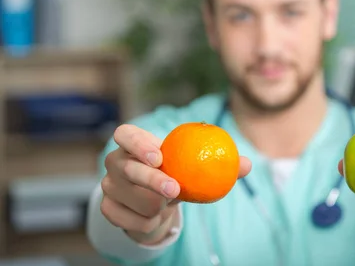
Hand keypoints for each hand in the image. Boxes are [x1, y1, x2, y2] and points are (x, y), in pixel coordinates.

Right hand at [100, 124, 251, 244]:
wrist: (157, 203)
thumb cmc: (178, 175)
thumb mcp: (196, 167)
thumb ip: (221, 163)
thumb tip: (246, 164)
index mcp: (133, 143)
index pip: (125, 133)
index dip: (138, 144)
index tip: (160, 157)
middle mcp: (115, 161)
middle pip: (126, 168)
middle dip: (150, 179)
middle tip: (175, 190)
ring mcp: (107, 185)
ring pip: (130, 198)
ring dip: (154, 206)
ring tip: (166, 203)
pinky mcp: (107, 208)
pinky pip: (128, 219)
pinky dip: (147, 222)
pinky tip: (155, 218)